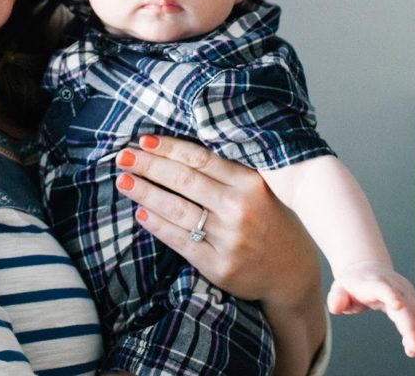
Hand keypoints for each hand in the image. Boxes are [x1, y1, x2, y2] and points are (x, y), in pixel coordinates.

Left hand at [114, 134, 318, 302]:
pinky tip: (140, 212)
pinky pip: (179, 240)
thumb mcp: (259, 191)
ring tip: (123, 180)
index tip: (144, 139)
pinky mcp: (218, 265)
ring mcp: (228, 238)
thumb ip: (227, 174)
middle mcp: (239, 208)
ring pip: (177, 209)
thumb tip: (177, 153)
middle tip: (123, 155)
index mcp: (250, 183)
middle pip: (184, 181)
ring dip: (145, 193)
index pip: (200, 159)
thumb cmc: (271, 224)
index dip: (169, 147)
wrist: (291, 275)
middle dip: (149, 165)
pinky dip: (157, 224)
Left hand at [327, 260, 414, 357]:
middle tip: (414, 348)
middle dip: (410, 326)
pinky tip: (412, 346)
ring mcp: (404, 290)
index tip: (397, 305)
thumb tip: (335, 308)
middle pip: (404, 305)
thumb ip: (336, 298)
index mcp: (372, 283)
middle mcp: (392, 285)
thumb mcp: (339, 289)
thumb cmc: (352, 284)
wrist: (367, 268)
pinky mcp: (411, 298)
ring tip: (413, 350)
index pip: (382, 288)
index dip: (390, 295)